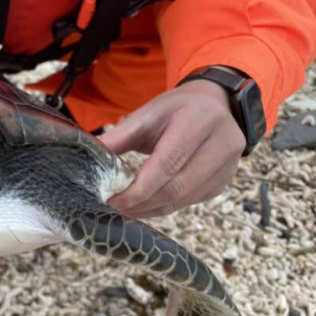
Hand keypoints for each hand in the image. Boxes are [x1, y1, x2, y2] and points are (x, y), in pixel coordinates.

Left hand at [99, 77, 244, 217]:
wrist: (215, 106)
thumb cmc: (175, 110)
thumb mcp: (147, 115)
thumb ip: (118, 137)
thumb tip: (87, 155)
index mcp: (200, 120)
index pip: (167, 163)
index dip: (138, 188)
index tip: (111, 199)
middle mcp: (222, 143)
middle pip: (176, 187)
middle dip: (141, 203)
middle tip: (114, 209)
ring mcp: (228, 166)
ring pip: (183, 200)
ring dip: (150, 209)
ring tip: (125, 210)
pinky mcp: (224, 182)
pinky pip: (189, 202)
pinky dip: (163, 208)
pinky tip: (144, 206)